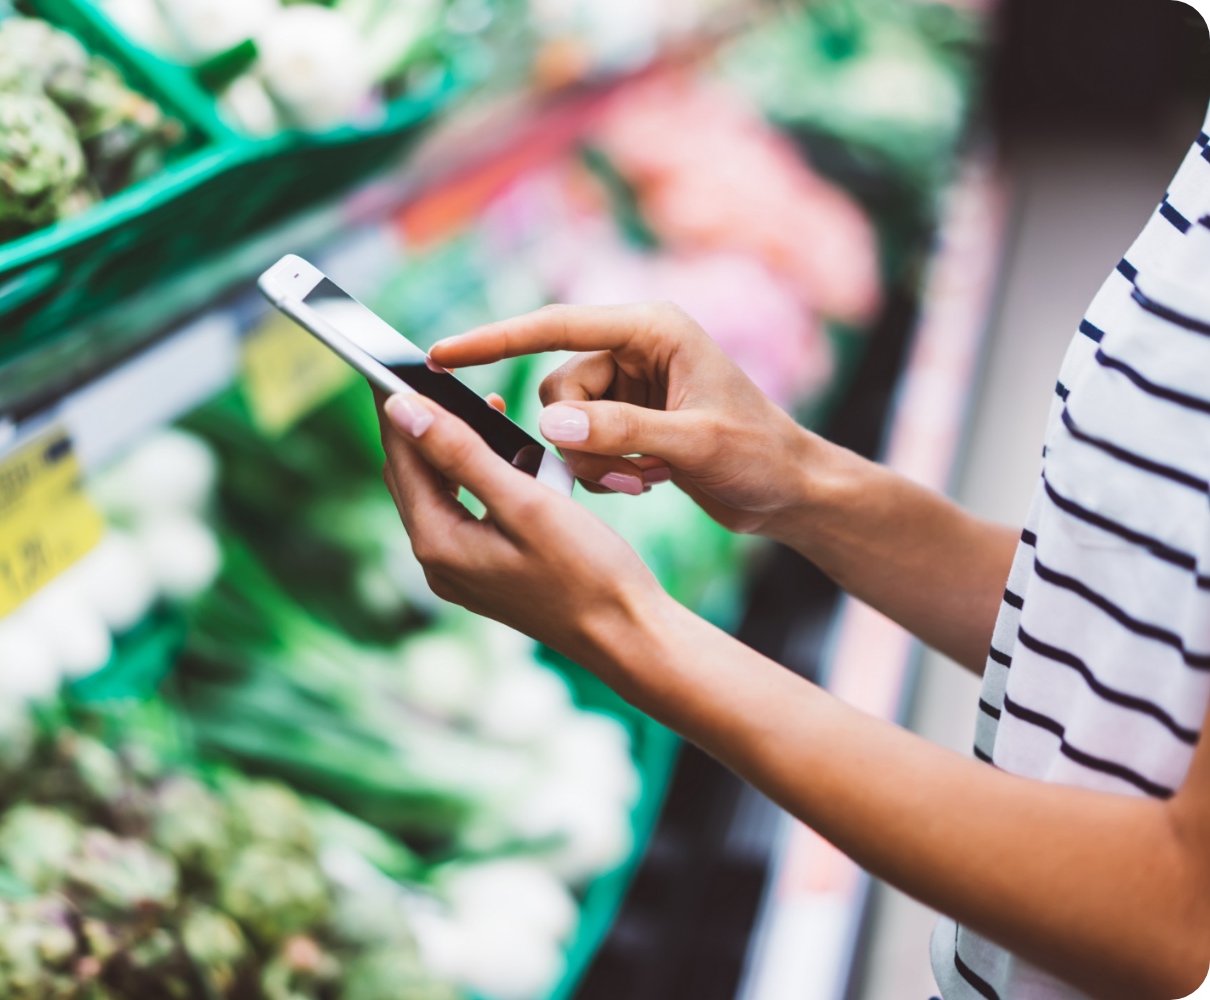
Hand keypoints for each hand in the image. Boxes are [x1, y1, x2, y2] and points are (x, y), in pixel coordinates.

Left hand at [375, 390, 668, 671]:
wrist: (627, 635)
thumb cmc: (588, 571)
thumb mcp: (526, 502)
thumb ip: (461, 454)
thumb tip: (402, 410)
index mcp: (438, 543)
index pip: (402, 455)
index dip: (397, 404)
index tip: (394, 359)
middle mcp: (438, 563)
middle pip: (412, 475)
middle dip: (422, 424)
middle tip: (436, 376)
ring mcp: (460, 573)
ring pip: (438, 493)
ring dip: (453, 450)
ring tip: (482, 410)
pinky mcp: (484, 575)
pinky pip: (464, 513)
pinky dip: (477, 480)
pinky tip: (508, 460)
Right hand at [429, 302, 817, 534]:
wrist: (790, 490)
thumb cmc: (758, 455)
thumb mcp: (693, 443)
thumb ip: (620, 431)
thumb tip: (547, 424)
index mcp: (652, 329)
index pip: (555, 325)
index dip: (494, 339)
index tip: (441, 354)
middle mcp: (635, 349)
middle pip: (556, 388)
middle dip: (576, 438)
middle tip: (625, 472)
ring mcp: (630, 385)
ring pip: (564, 422)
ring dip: (593, 461)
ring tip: (645, 480)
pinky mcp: (628, 417)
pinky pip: (582, 442)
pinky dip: (604, 469)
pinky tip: (649, 481)